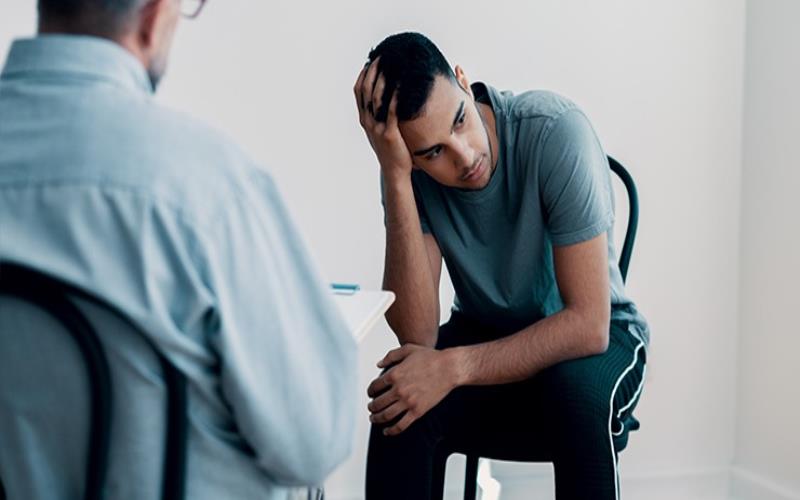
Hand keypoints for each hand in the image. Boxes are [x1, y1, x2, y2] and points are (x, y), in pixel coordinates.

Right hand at [353, 59, 413, 182]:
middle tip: (381, 57)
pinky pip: (392, 111)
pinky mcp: (389, 133)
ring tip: (390, 65)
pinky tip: (402, 85)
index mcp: (364, 119)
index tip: (371, 61)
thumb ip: (380, 115)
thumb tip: (386, 98)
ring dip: (382, 79)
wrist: (395, 171)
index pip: (358, 92)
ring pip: (376, 98)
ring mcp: (376, 127)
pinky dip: (396, 96)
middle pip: (366, 91)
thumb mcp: (380, 131)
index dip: (363, 75)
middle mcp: (367, 121)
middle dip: (373, 72)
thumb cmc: (392, 150)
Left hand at [366, 344, 458, 435]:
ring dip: (376, 419)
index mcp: (394, 374)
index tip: (371, 394)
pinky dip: (391, 430)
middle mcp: (399, 390)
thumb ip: (391, 356)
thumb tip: (378, 365)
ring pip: (386, 415)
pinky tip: (386, 431)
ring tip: (374, 418)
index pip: (374, 387)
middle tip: (370, 408)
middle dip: (371, 407)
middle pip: (377, 403)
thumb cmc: (430, 357)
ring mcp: (408, 402)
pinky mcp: (418, 411)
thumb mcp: (408, 349)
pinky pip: (401, 425)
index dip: (370, 391)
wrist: (449, 368)